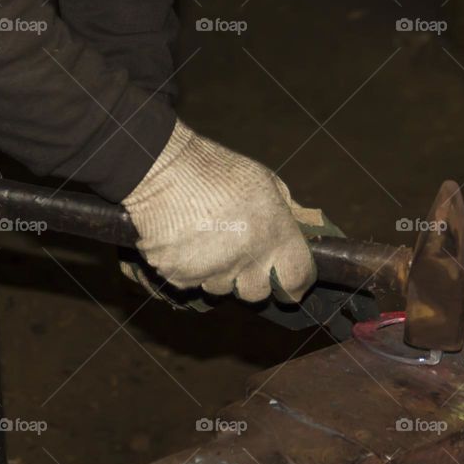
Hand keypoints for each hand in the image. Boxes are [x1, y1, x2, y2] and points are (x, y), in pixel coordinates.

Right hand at [122, 120, 317, 302]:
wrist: (163, 170)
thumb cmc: (215, 171)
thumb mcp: (264, 182)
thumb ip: (285, 214)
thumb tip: (300, 234)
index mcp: (274, 234)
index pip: (297, 279)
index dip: (294, 284)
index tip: (288, 282)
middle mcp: (247, 259)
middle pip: (256, 293)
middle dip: (250, 280)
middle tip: (239, 256)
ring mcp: (213, 271)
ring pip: (221, 289)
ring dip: (218, 274)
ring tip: (207, 243)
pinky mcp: (181, 277)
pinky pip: (191, 284)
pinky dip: (190, 270)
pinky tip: (186, 244)